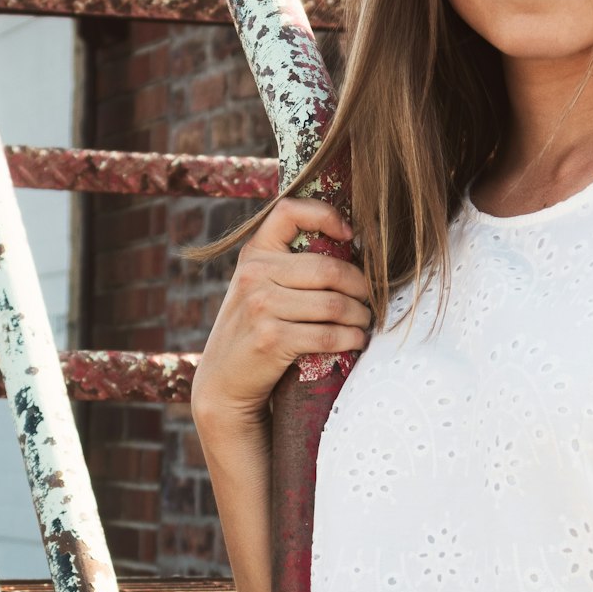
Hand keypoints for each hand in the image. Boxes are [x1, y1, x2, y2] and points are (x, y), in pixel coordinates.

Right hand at [192, 198, 370, 432]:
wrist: (223, 380)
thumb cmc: (253, 328)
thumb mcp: (258, 285)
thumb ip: (288, 264)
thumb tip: (349, 246)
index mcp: (254, 253)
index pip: (289, 211)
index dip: (325, 215)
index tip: (349, 235)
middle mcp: (254, 274)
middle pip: (330, 269)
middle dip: (361, 286)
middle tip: (370, 299)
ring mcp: (260, 306)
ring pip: (334, 304)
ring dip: (360, 315)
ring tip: (363, 321)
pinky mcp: (271, 339)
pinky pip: (328, 334)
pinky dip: (350, 338)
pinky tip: (355, 340)